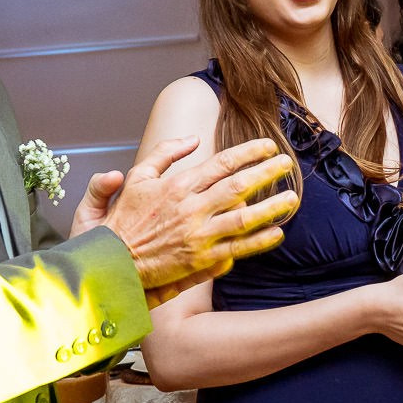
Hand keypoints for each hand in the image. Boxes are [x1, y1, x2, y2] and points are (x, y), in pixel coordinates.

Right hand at [75, 136, 297, 305]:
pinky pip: (236, 249)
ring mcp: (197, 236)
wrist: (110, 263)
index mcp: (177, 186)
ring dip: (271, 207)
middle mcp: (190, 209)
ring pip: (243, 218)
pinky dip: (258, 241)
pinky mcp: (199, 260)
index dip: (248, 152)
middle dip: (267, 173)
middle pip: (238, 186)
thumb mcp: (135, 178)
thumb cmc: (122, 221)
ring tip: (292, 198)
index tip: (267, 146)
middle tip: (287, 164)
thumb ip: (163, 154)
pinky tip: (277, 233)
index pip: (221, 163)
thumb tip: (193, 138)